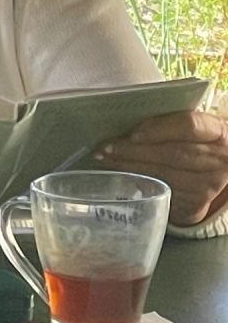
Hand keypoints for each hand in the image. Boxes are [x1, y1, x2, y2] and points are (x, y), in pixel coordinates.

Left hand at [95, 110, 227, 225]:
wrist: (220, 167)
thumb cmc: (194, 138)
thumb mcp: (191, 126)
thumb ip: (168, 121)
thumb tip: (124, 118)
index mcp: (217, 131)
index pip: (189, 125)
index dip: (159, 129)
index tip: (132, 133)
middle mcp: (219, 160)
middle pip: (172, 154)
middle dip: (134, 151)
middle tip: (105, 148)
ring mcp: (208, 185)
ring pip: (165, 176)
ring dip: (131, 168)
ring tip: (105, 160)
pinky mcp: (196, 204)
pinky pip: (162, 194)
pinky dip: (138, 184)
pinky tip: (120, 176)